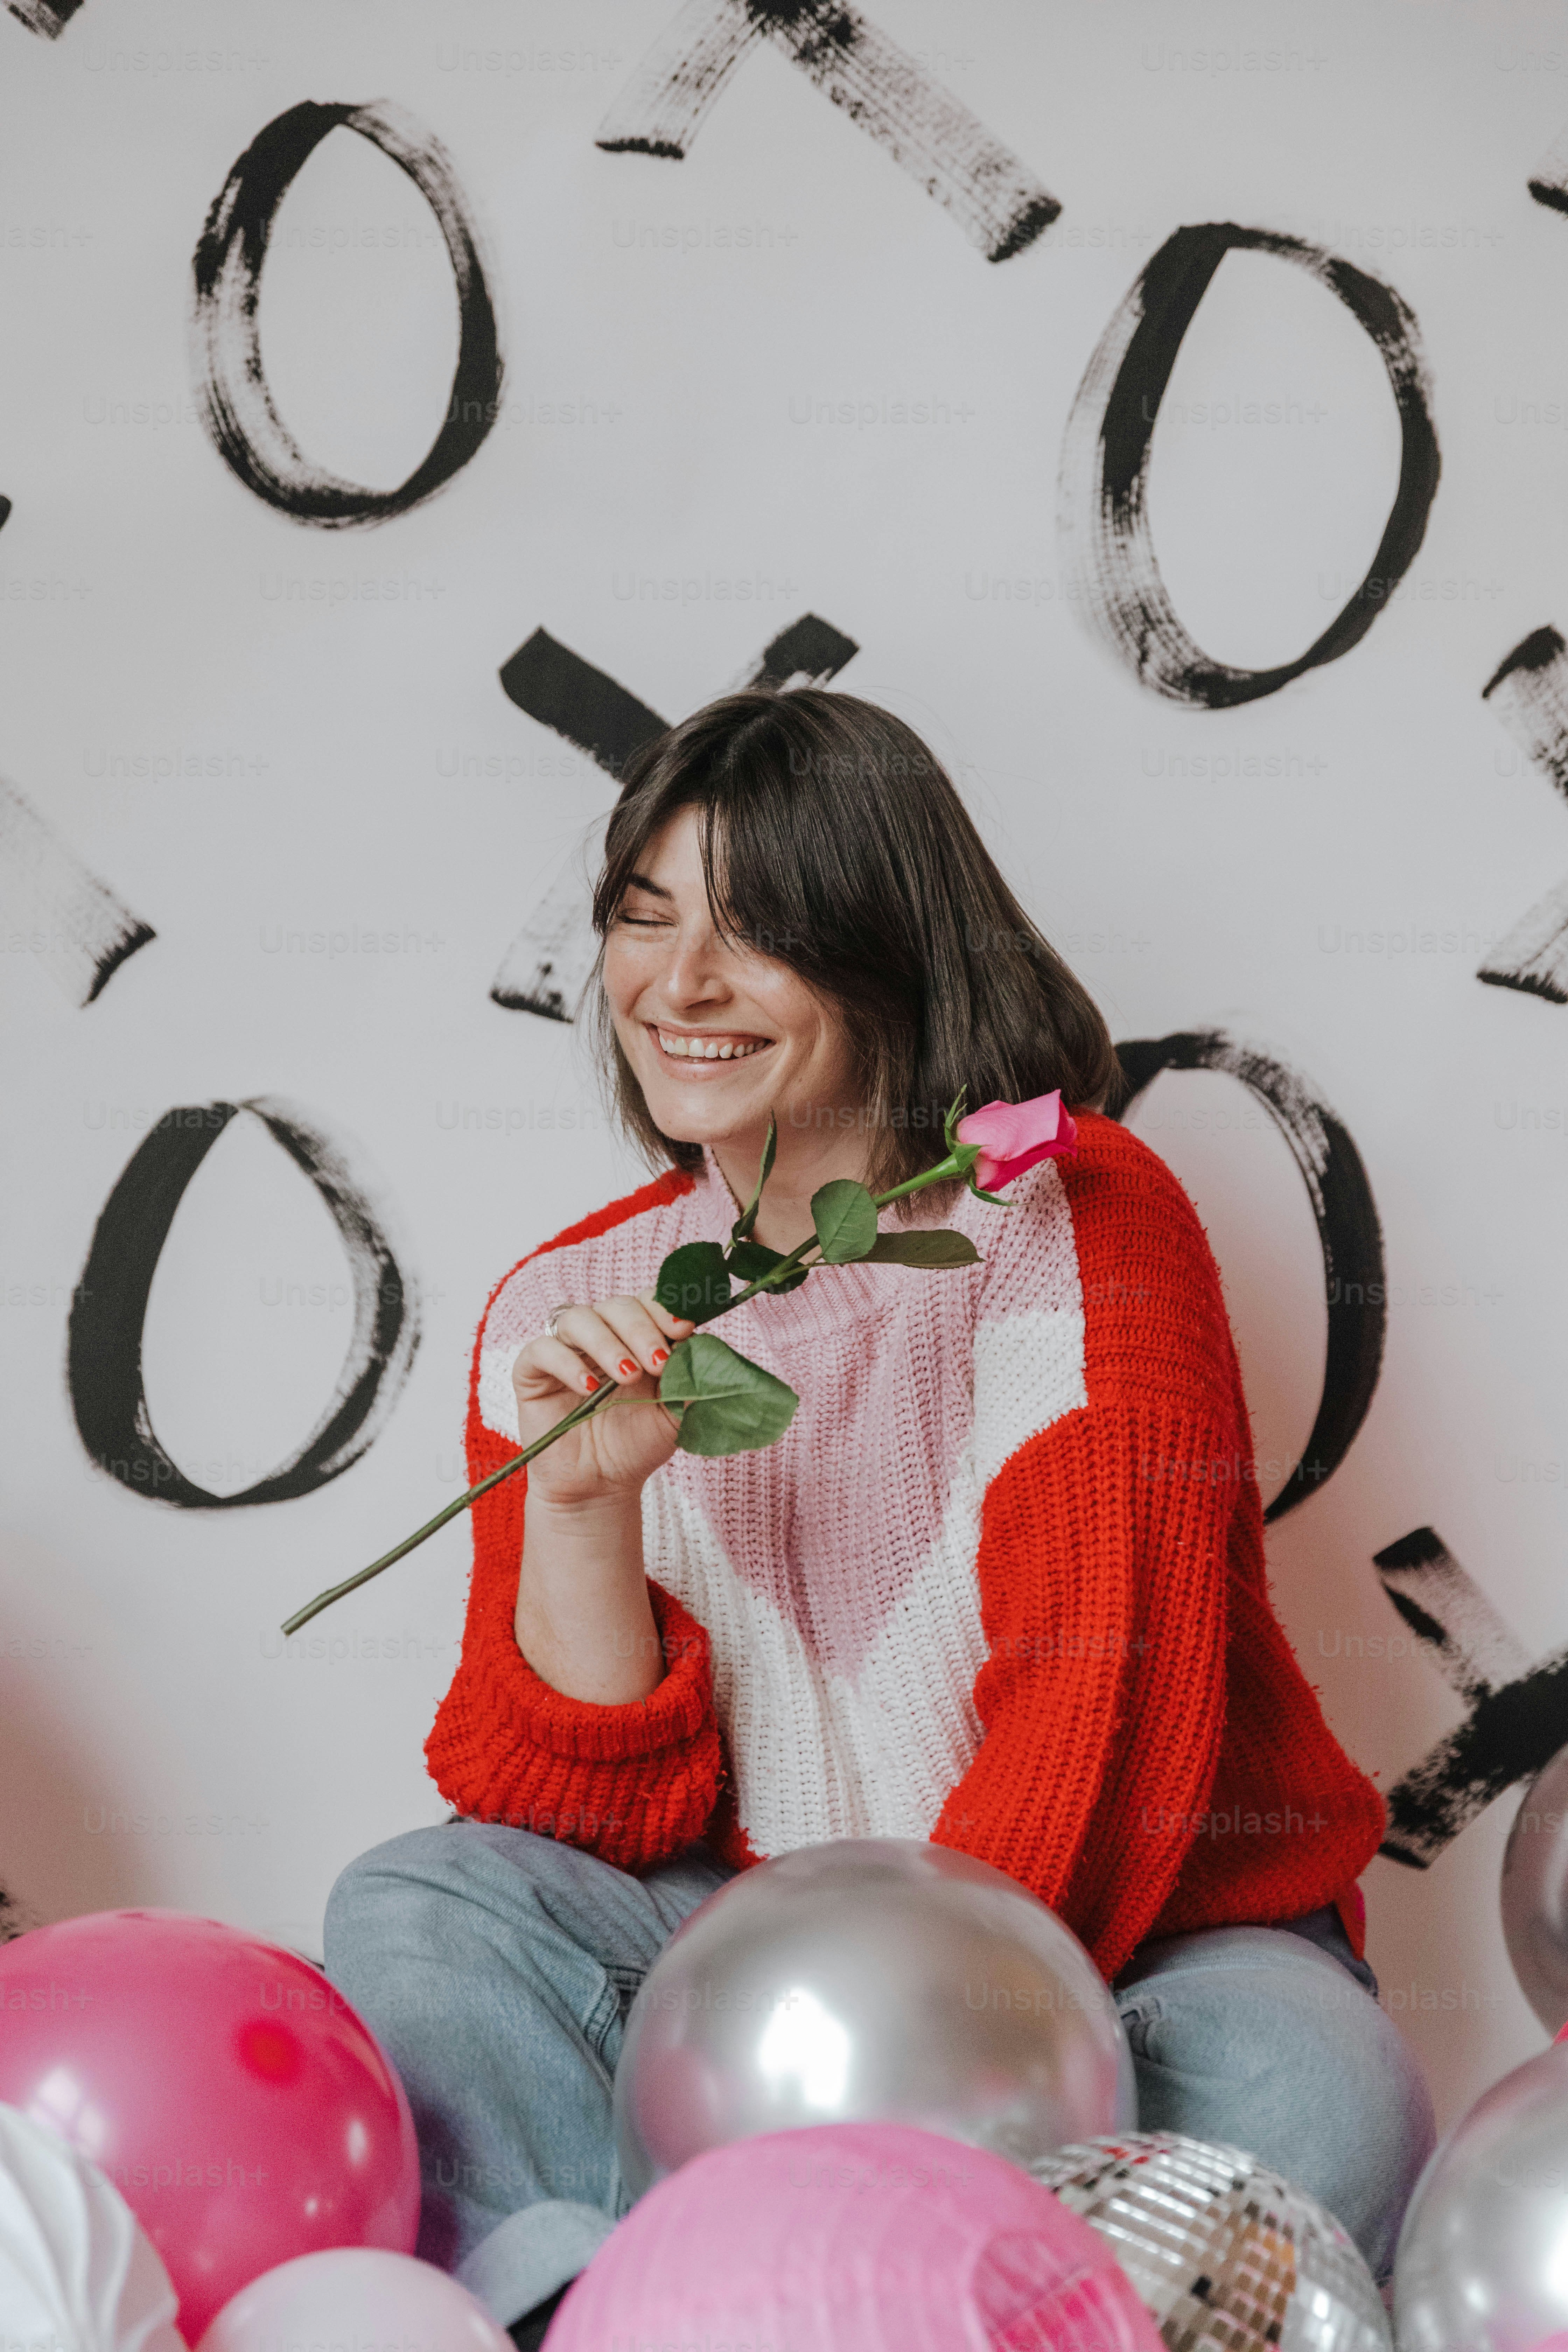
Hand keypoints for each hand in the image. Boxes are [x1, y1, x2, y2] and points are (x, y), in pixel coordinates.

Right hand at [512, 1291, 694, 1507]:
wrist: (600, 1486)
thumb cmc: (636, 1444)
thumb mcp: (674, 1414)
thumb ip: (690, 1382)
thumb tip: (707, 1350)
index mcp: (636, 1337)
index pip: (648, 1302)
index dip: (665, 1309)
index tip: (684, 1329)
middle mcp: (600, 1335)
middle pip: (617, 1306)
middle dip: (641, 1330)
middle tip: (658, 1363)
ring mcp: (565, 1349)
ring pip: (579, 1319)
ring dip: (607, 1343)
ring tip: (627, 1376)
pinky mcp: (533, 1370)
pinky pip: (543, 1349)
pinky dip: (567, 1363)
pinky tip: (588, 1387)